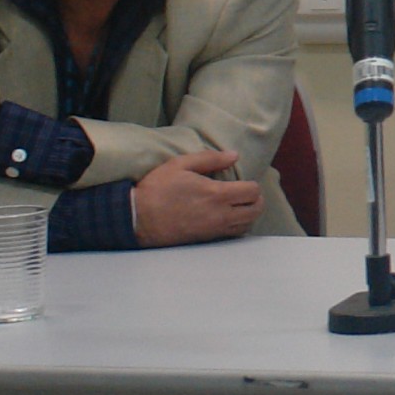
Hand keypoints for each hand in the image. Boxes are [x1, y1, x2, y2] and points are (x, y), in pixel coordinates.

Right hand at [132, 148, 262, 246]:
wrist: (138, 218)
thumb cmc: (157, 189)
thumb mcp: (180, 165)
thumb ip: (210, 158)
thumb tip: (234, 155)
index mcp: (217, 194)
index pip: (253, 192)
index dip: (252, 185)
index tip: (242, 182)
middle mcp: (221, 214)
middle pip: (256, 210)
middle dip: (256, 200)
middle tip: (246, 193)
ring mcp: (215, 229)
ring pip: (248, 224)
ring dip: (249, 213)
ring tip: (240, 204)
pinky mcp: (208, 239)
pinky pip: (234, 234)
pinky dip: (239, 226)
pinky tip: (229, 217)